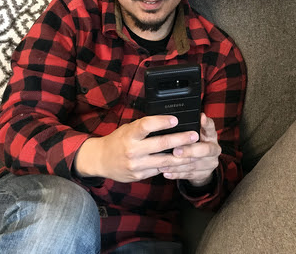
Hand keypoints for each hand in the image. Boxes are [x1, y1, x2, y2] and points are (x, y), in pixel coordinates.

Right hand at [74, 115, 198, 182]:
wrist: (101, 160)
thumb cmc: (118, 141)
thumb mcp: (128, 129)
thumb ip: (144, 127)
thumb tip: (168, 121)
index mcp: (129, 134)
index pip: (147, 125)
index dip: (162, 122)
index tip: (175, 119)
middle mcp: (132, 150)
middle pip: (161, 144)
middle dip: (181, 139)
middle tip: (194, 135)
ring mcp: (136, 165)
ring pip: (164, 160)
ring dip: (182, 156)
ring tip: (195, 151)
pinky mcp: (139, 175)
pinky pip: (159, 170)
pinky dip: (171, 166)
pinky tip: (182, 162)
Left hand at [159, 113, 220, 186]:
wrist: (203, 164)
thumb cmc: (195, 144)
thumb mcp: (195, 134)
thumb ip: (188, 129)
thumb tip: (170, 121)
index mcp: (211, 135)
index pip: (211, 127)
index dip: (206, 123)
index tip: (201, 117)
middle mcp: (214, 149)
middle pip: (205, 150)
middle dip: (189, 151)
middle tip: (176, 151)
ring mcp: (211, 163)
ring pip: (194, 164)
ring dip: (178, 165)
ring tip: (164, 164)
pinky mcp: (204, 174)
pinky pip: (189, 175)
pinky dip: (176, 174)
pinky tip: (166, 172)